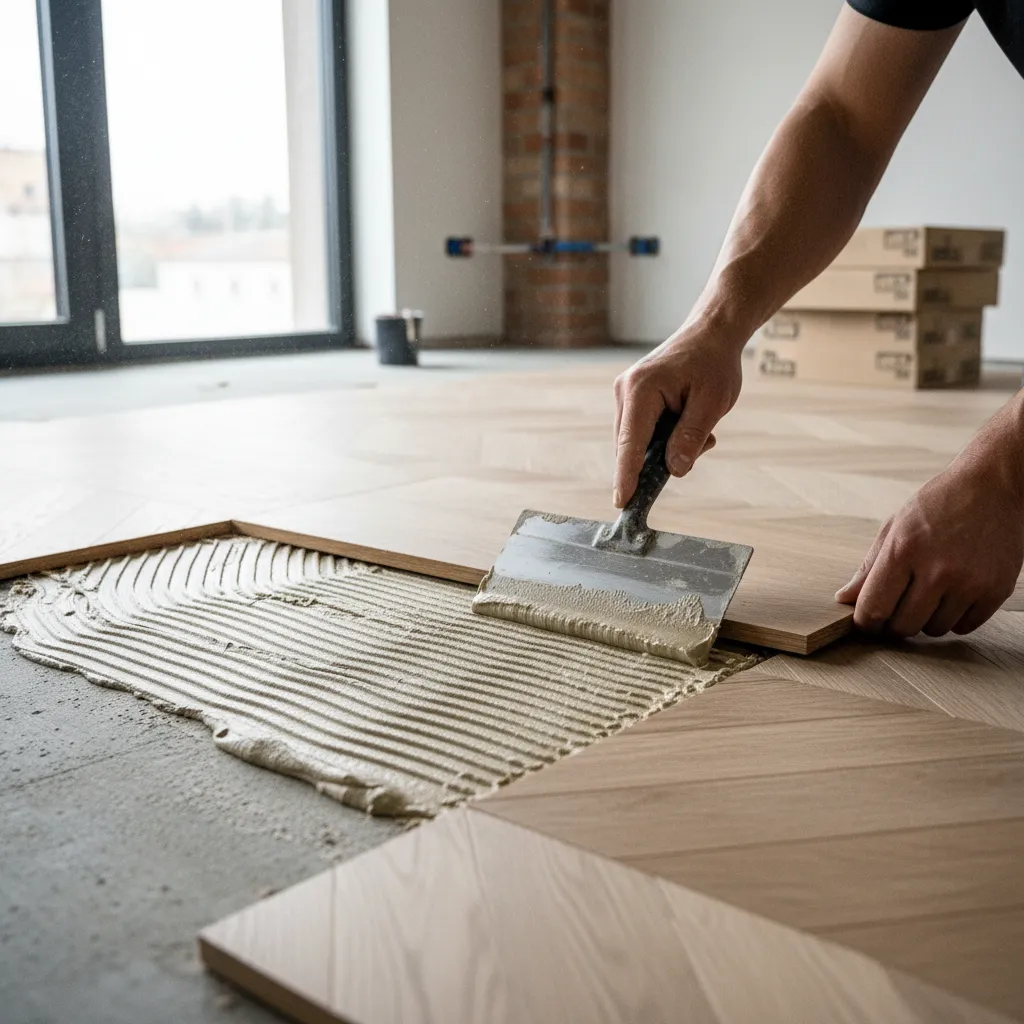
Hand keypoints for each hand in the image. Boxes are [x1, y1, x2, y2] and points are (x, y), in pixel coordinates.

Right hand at [612, 321, 744, 506]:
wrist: (711, 334)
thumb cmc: (713, 364)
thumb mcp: (711, 403)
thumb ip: (691, 437)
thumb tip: (674, 470)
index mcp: (641, 390)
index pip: (631, 443)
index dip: (626, 476)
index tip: (622, 502)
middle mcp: (625, 392)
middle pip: (632, 446)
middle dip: (660, 459)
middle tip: (704, 443)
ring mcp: (626, 395)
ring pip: (638, 442)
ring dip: (667, 447)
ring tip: (702, 429)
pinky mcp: (632, 400)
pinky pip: (643, 432)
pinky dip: (665, 438)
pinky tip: (690, 423)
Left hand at [836, 420, 1023, 636]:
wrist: (994, 486)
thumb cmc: (939, 504)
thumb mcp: (896, 526)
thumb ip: (869, 566)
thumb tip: (844, 598)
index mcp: (903, 550)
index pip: (873, 608)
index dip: (865, 621)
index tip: (867, 620)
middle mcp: (937, 570)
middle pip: (903, 626)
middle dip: (895, 621)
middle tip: (899, 605)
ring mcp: (969, 582)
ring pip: (934, 630)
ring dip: (927, 619)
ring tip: (930, 593)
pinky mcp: (996, 590)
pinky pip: (965, 626)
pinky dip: (954, 618)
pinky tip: (952, 595)